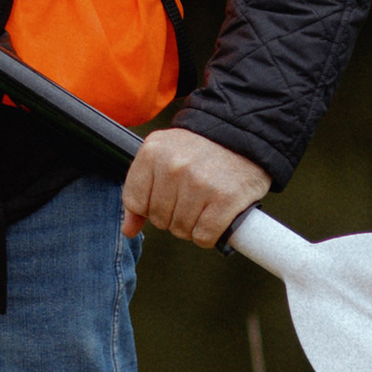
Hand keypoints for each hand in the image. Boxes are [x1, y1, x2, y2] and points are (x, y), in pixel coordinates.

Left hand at [121, 125, 271, 248]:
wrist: (242, 136)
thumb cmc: (199, 150)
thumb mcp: (162, 156)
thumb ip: (140, 190)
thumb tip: (128, 230)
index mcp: (152, 152)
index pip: (135, 201)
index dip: (149, 207)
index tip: (166, 198)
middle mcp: (173, 166)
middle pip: (159, 219)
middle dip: (173, 217)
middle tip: (190, 200)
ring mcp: (199, 182)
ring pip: (181, 229)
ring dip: (192, 227)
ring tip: (203, 207)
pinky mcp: (225, 198)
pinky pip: (204, 236)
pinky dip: (209, 235)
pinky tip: (215, 220)